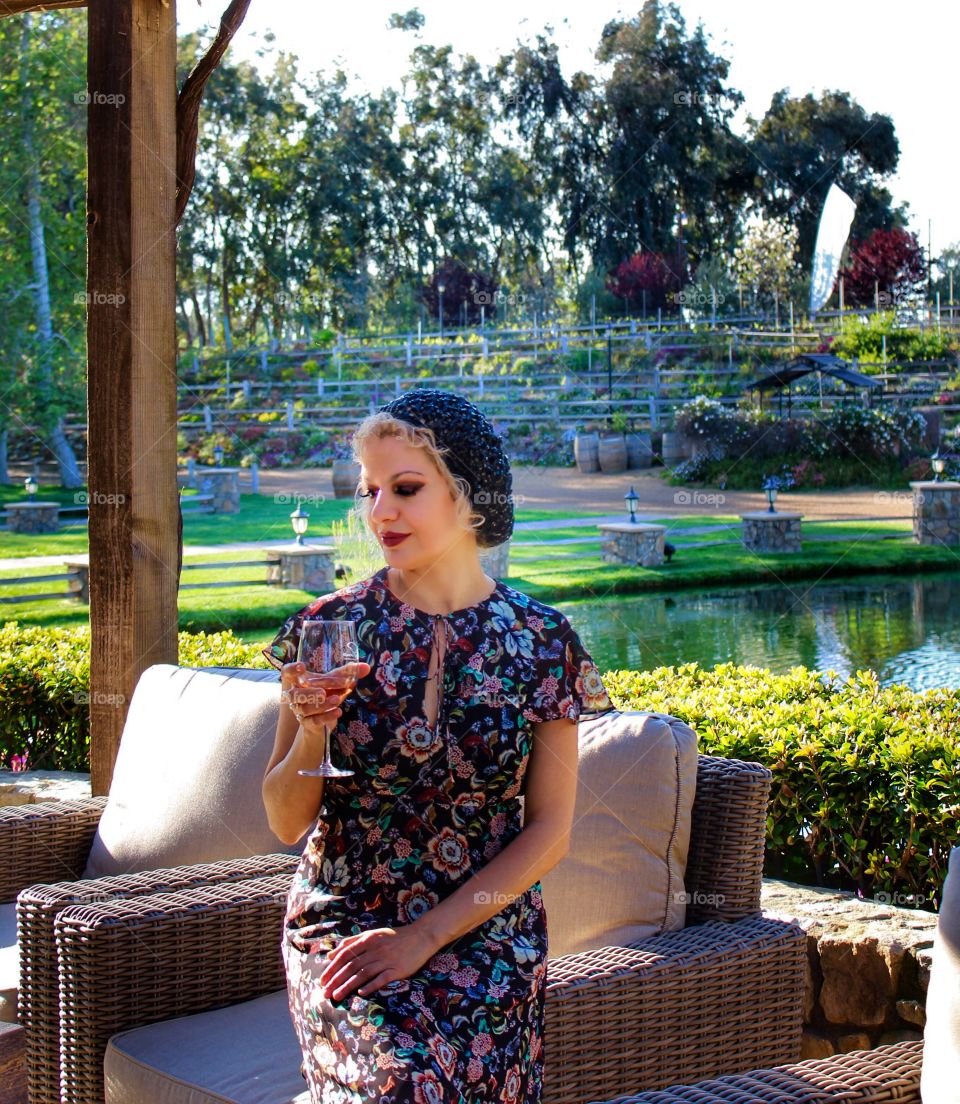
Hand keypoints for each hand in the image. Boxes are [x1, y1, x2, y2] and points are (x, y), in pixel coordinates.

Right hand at [280, 660, 369, 730]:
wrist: (321, 722)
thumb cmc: (325, 695)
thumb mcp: (335, 684)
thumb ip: (348, 674)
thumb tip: (366, 667)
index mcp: (299, 682)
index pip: (286, 673)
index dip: (291, 669)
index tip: (302, 666)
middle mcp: (296, 696)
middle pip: (294, 694)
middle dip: (308, 693)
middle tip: (323, 692)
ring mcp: (300, 711)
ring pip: (305, 708)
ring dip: (322, 705)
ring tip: (337, 700)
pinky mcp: (307, 724)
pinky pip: (314, 721)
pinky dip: (326, 716)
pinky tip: (338, 712)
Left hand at [318, 924, 438, 1001]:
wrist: (421, 936)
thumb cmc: (394, 937)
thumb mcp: (372, 934)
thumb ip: (352, 942)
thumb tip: (331, 954)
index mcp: (368, 940)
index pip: (345, 955)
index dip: (333, 968)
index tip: (322, 980)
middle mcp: (375, 949)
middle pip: (352, 966)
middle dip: (336, 980)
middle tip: (325, 992)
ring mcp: (387, 959)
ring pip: (363, 973)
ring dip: (348, 985)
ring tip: (337, 996)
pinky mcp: (397, 969)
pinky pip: (382, 978)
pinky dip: (371, 985)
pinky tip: (361, 993)